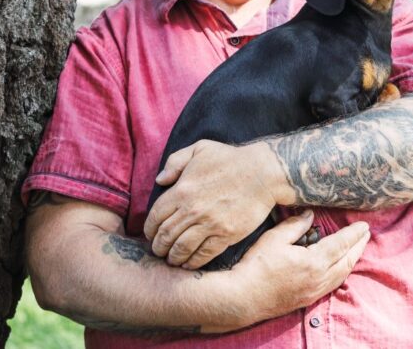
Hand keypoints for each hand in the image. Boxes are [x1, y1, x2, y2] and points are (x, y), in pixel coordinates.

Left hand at [144, 140, 278, 267]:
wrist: (263, 172)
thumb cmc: (231, 159)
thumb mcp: (200, 149)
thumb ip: (175, 162)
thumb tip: (160, 180)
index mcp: (182, 190)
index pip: (156, 216)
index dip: (150, 229)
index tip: (151, 235)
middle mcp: (192, 210)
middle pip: (166, 236)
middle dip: (158, 247)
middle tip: (159, 251)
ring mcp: (209, 224)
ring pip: (182, 249)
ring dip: (173, 257)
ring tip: (172, 259)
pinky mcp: (226, 235)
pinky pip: (203, 254)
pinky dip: (193, 262)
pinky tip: (189, 264)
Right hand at [233, 210, 369, 323]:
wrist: (243, 298)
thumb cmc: (257, 266)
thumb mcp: (275, 238)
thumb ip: (295, 225)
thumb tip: (310, 215)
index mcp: (314, 262)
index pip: (341, 244)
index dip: (353, 233)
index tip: (364, 225)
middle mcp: (319, 279)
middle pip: (347, 260)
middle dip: (358, 246)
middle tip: (366, 234)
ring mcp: (314, 291)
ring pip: (342, 274)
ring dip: (352, 260)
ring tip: (357, 248)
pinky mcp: (307, 299)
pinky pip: (333, 284)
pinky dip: (341, 272)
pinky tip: (340, 267)